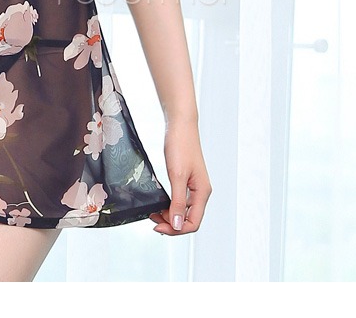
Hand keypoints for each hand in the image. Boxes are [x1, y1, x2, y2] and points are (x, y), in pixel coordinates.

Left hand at [149, 119, 211, 235]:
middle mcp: (200, 192)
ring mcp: (194, 186)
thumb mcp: (177, 175)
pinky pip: (180, 200)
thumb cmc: (180, 145)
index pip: (193, 223)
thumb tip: (177, 226)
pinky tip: (159, 202)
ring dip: (169, 215)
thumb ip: (177, 202)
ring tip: (154, 212)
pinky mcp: (186, 180)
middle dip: (171, 224)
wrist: (180, 125)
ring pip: (183, 210)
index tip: (158, 226)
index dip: (176, 229)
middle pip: (188, 219)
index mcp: (202, 192)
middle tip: (153, 220)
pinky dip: (169, 205)